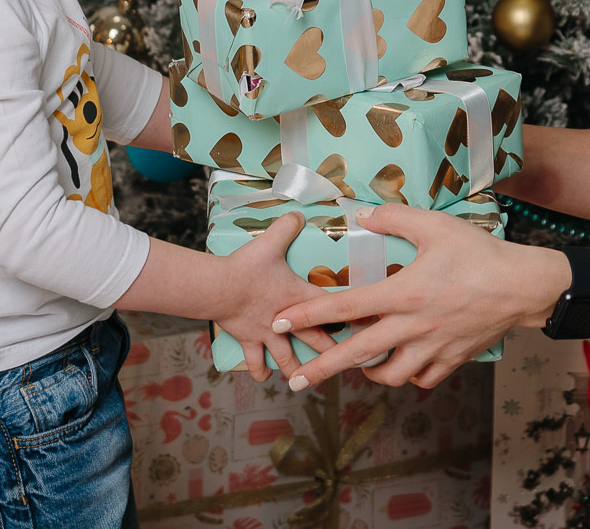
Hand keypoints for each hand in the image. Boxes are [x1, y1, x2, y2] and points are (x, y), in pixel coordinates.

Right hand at [214, 214, 338, 380]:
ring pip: (286, 357)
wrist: (219, 288)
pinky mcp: (248, 340)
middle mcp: (287, 320)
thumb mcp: (270, 241)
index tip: (370, 322)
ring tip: (304, 377)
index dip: (352, 313)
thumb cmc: (246, 267)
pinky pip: (255, 360)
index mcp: (298, 296)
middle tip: (348, 360)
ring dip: (295, 367)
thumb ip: (287, 226)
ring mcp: (268, 333)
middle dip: (332, 351)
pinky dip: (258, 370)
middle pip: (315, 339)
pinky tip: (263, 378)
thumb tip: (299, 213)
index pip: (333, 306)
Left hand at [269, 204, 570, 389]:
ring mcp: (433, 348)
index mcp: (403, 293)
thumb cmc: (480, 253)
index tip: (280, 322)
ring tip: (359, 365)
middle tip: (295, 380)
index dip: (308, 314)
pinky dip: (409, 374)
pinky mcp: (453, 359)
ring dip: (369, 372)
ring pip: (390, 374)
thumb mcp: (436, 225)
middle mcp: (413, 327)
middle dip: (321, 368)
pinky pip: (422, 378)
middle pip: (357, 355)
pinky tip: (404, 363)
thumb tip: (362, 214)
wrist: (525, 286)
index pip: (345, 308)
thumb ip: (395, 217)